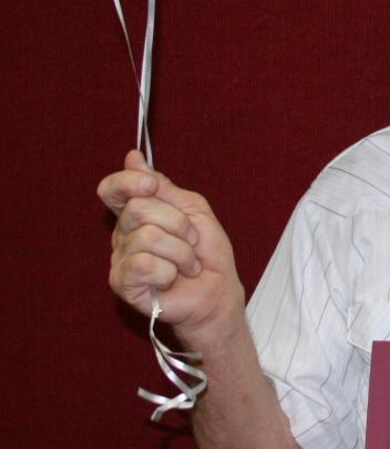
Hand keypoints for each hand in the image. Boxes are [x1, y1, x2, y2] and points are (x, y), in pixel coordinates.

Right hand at [97, 149, 243, 338]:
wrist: (218, 291)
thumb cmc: (207, 253)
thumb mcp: (193, 210)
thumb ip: (163, 188)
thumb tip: (132, 157)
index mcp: (137, 213)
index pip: (113, 189)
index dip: (128, 181)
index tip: (151, 184)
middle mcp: (123, 234)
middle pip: (138, 208)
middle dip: (178, 223)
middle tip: (192, 241)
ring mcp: (120, 259)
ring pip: (147, 237)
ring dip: (180, 251)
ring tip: (187, 264)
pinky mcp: (122, 283)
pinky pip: (143, 264)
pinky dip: (168, 270)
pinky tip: (171, 278)